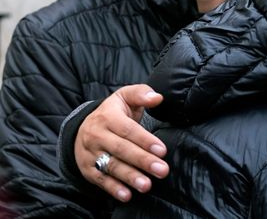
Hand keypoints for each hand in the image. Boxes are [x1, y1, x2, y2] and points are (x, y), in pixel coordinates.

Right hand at [75, 84, 169, 201]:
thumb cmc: (113, 112)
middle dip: (143, 161)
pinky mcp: (87, 169)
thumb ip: (141, 94)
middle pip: (121, 150)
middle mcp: (96, 135)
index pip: (128, 130)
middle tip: (162, 170)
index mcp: (108, 117)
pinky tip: (127, 194)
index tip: (162, 151)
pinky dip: (113, 188)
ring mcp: (90, 153)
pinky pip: (100, 180)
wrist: (81, 127)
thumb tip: (157, 97)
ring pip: (111, 166)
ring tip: (147, 185)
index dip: (145, 141)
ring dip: (130, 177)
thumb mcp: (124, 97)